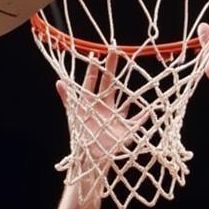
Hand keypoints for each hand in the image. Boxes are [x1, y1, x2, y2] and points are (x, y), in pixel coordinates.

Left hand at [56, 52, 136, 172]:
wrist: (92, 157)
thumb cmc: (82, 136)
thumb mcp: (74, 114)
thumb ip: (68, 98)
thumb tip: (58, 81)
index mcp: (91, 103)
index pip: (92, 82)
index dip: (94, 69)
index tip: (96, 55)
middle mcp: (104, 107)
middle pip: (109, 84)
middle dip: (111, 68)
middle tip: (115, 51)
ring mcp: (115, 117)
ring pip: (124, 100)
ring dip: (130, 90)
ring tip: (136, 76)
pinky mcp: (126, 130)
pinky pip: (137, 121)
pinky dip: (143, 117)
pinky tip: (150, 110)